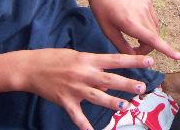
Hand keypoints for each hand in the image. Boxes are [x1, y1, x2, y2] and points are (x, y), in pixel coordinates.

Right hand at [18, 48, 153, 129]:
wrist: (30, 68)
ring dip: (112, 102)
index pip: (115, 59)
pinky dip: (84, 125)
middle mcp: (84, 73)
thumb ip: (95, 68)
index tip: (149, 62)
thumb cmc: (55, 59)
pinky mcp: (65, 101)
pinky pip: (77, 116)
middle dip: (127, 84)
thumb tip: (110, 82)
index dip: (133, 61)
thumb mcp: (78, 57)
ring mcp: (75, 88)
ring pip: (97, 97)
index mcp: (88, 59)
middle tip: (142, 88)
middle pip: (110, 79)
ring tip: (126, 105)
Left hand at [88, 0, 179, 59]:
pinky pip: (154, 20)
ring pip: (155, 30)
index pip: (152, 40)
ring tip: (135, 36)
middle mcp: (142, 14)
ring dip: (149, 38)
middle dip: (146, 48)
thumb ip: (122, 46)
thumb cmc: (102, 10)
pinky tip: (137, 24)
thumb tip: (134, 58)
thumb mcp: (108, 31)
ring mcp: (146, 7)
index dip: (167, 50)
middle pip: (153, 38)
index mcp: (130, 23)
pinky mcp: (148, 2)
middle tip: (134, 49)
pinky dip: (149, 27)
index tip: (179, 57)